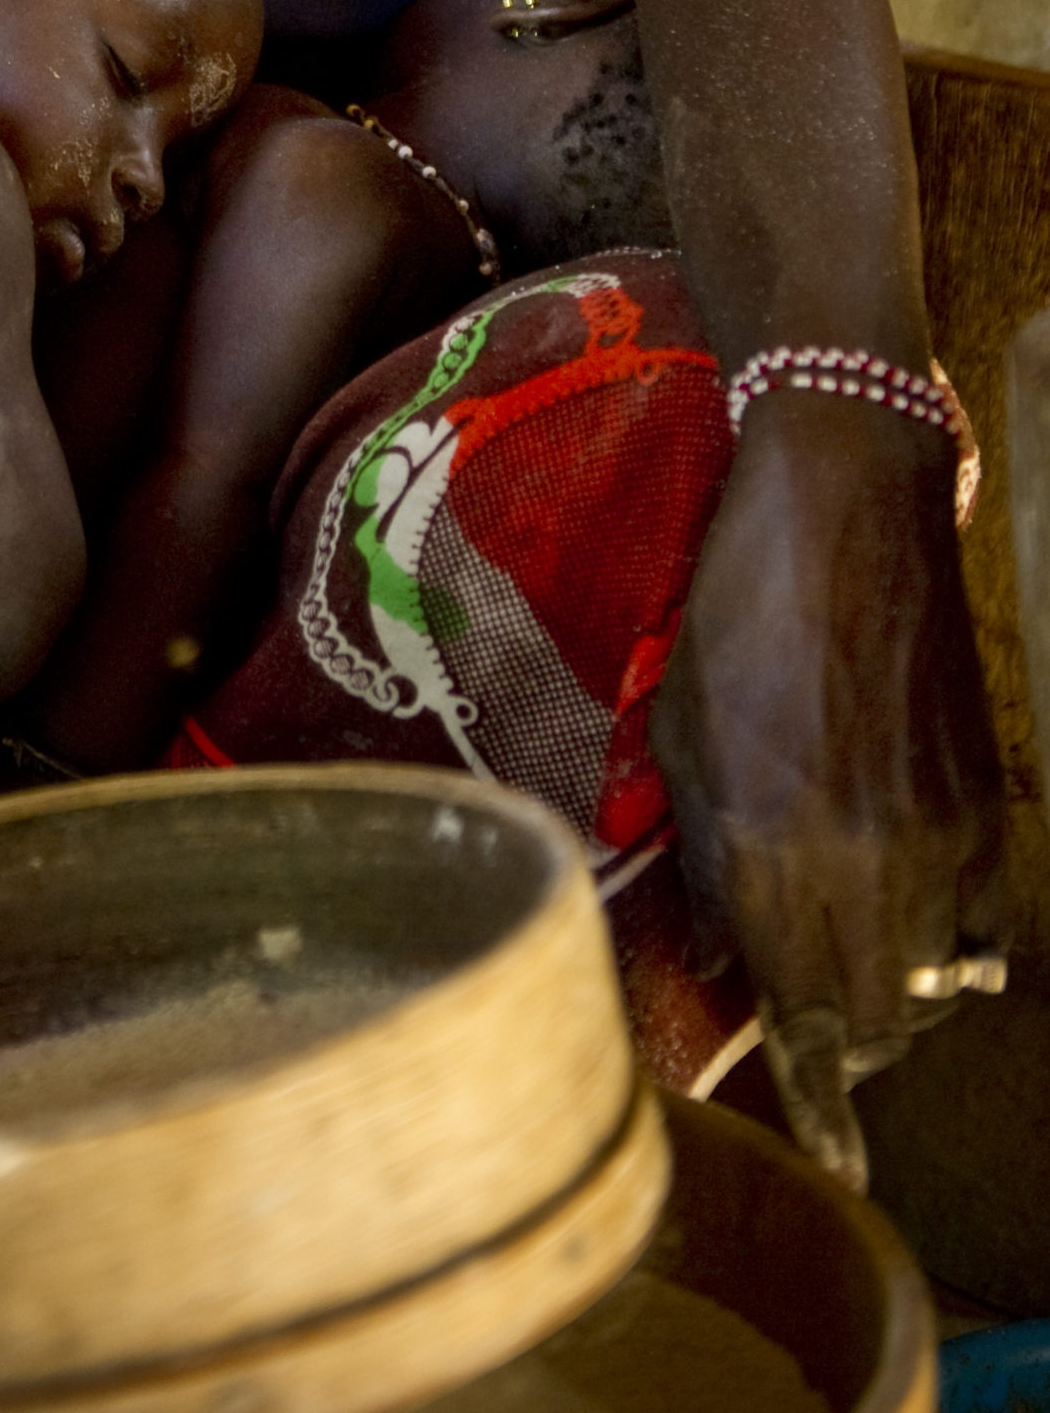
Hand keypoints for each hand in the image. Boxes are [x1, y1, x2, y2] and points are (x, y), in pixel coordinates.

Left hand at [651, 386, 1005, 1187]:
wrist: (847, 510)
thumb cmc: (736, 609)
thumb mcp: (681, 732)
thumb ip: (701, 859)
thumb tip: (716, 958)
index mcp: (764, 847)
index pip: (797, 1017)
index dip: (812, 1096)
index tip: (828, 1157)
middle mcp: (855, 864)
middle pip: (869, 1021)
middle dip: (839, 1037)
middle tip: (812, 1010)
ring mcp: (933, 841)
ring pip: (930, 988)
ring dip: (895, 996)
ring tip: (857, 957)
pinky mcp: (985, 809)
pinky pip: (986, 932)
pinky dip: (959, 952)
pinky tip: (928, 931)